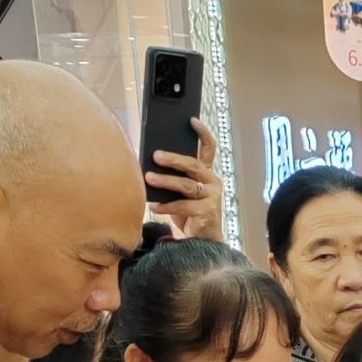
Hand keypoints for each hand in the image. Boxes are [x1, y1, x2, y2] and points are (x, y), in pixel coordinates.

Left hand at [147, 118, 224, 240]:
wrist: (201, 241)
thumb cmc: (189, 213)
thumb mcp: (180, 192)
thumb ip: (172, 177)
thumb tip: (148, 165)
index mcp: (206, 174)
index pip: (209, 149)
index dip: (202, 134)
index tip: (191, 120)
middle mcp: (212, 182)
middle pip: (194, 165)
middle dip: (174, 159)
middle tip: (156, 155)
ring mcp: (212, 197)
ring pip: (187, 185)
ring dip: (166, 181)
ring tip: (149, 178)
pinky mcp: (208, 212)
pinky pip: (184, 206)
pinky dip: (166, 206)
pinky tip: (154, 206)